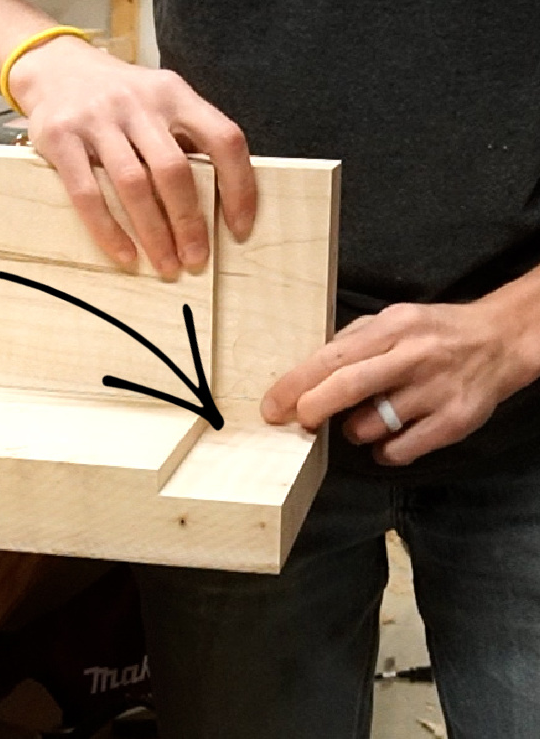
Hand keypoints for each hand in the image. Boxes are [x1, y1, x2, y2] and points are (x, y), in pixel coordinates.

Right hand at [8, 36, 255, 276]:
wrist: (54, 66)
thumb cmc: (117, 96)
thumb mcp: (158, 100)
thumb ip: (185, 136)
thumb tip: (218, 200)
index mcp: (174, 93)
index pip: (223, 139)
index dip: (238, 187)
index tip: (239, 228)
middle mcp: (139, 102)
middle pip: (174, 170)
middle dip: (189, 222)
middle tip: (195, 260)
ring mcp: (98, 119)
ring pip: (133, 185)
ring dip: (153, 233)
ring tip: (165, 264)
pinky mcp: (61, 137)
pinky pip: (87, 193)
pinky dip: (108, 230)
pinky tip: (124, 254)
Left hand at [260, 301, 527, 465]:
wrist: (501, 340)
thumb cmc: (433, 333)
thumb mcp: (391, 320)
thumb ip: (351, 343)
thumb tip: (304, 373)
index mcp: (392, 328)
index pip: (331, 358)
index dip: (295, 385)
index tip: (271, 406)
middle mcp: (414, 357)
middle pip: (348, 388)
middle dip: (313, 409)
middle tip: (301, 421)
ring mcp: (436, 391)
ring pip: (371, 425)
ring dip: (354, 430)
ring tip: (365, 418)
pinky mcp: (455, 421)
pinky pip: (400, 450)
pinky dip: (384, 451)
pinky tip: (388, 437)